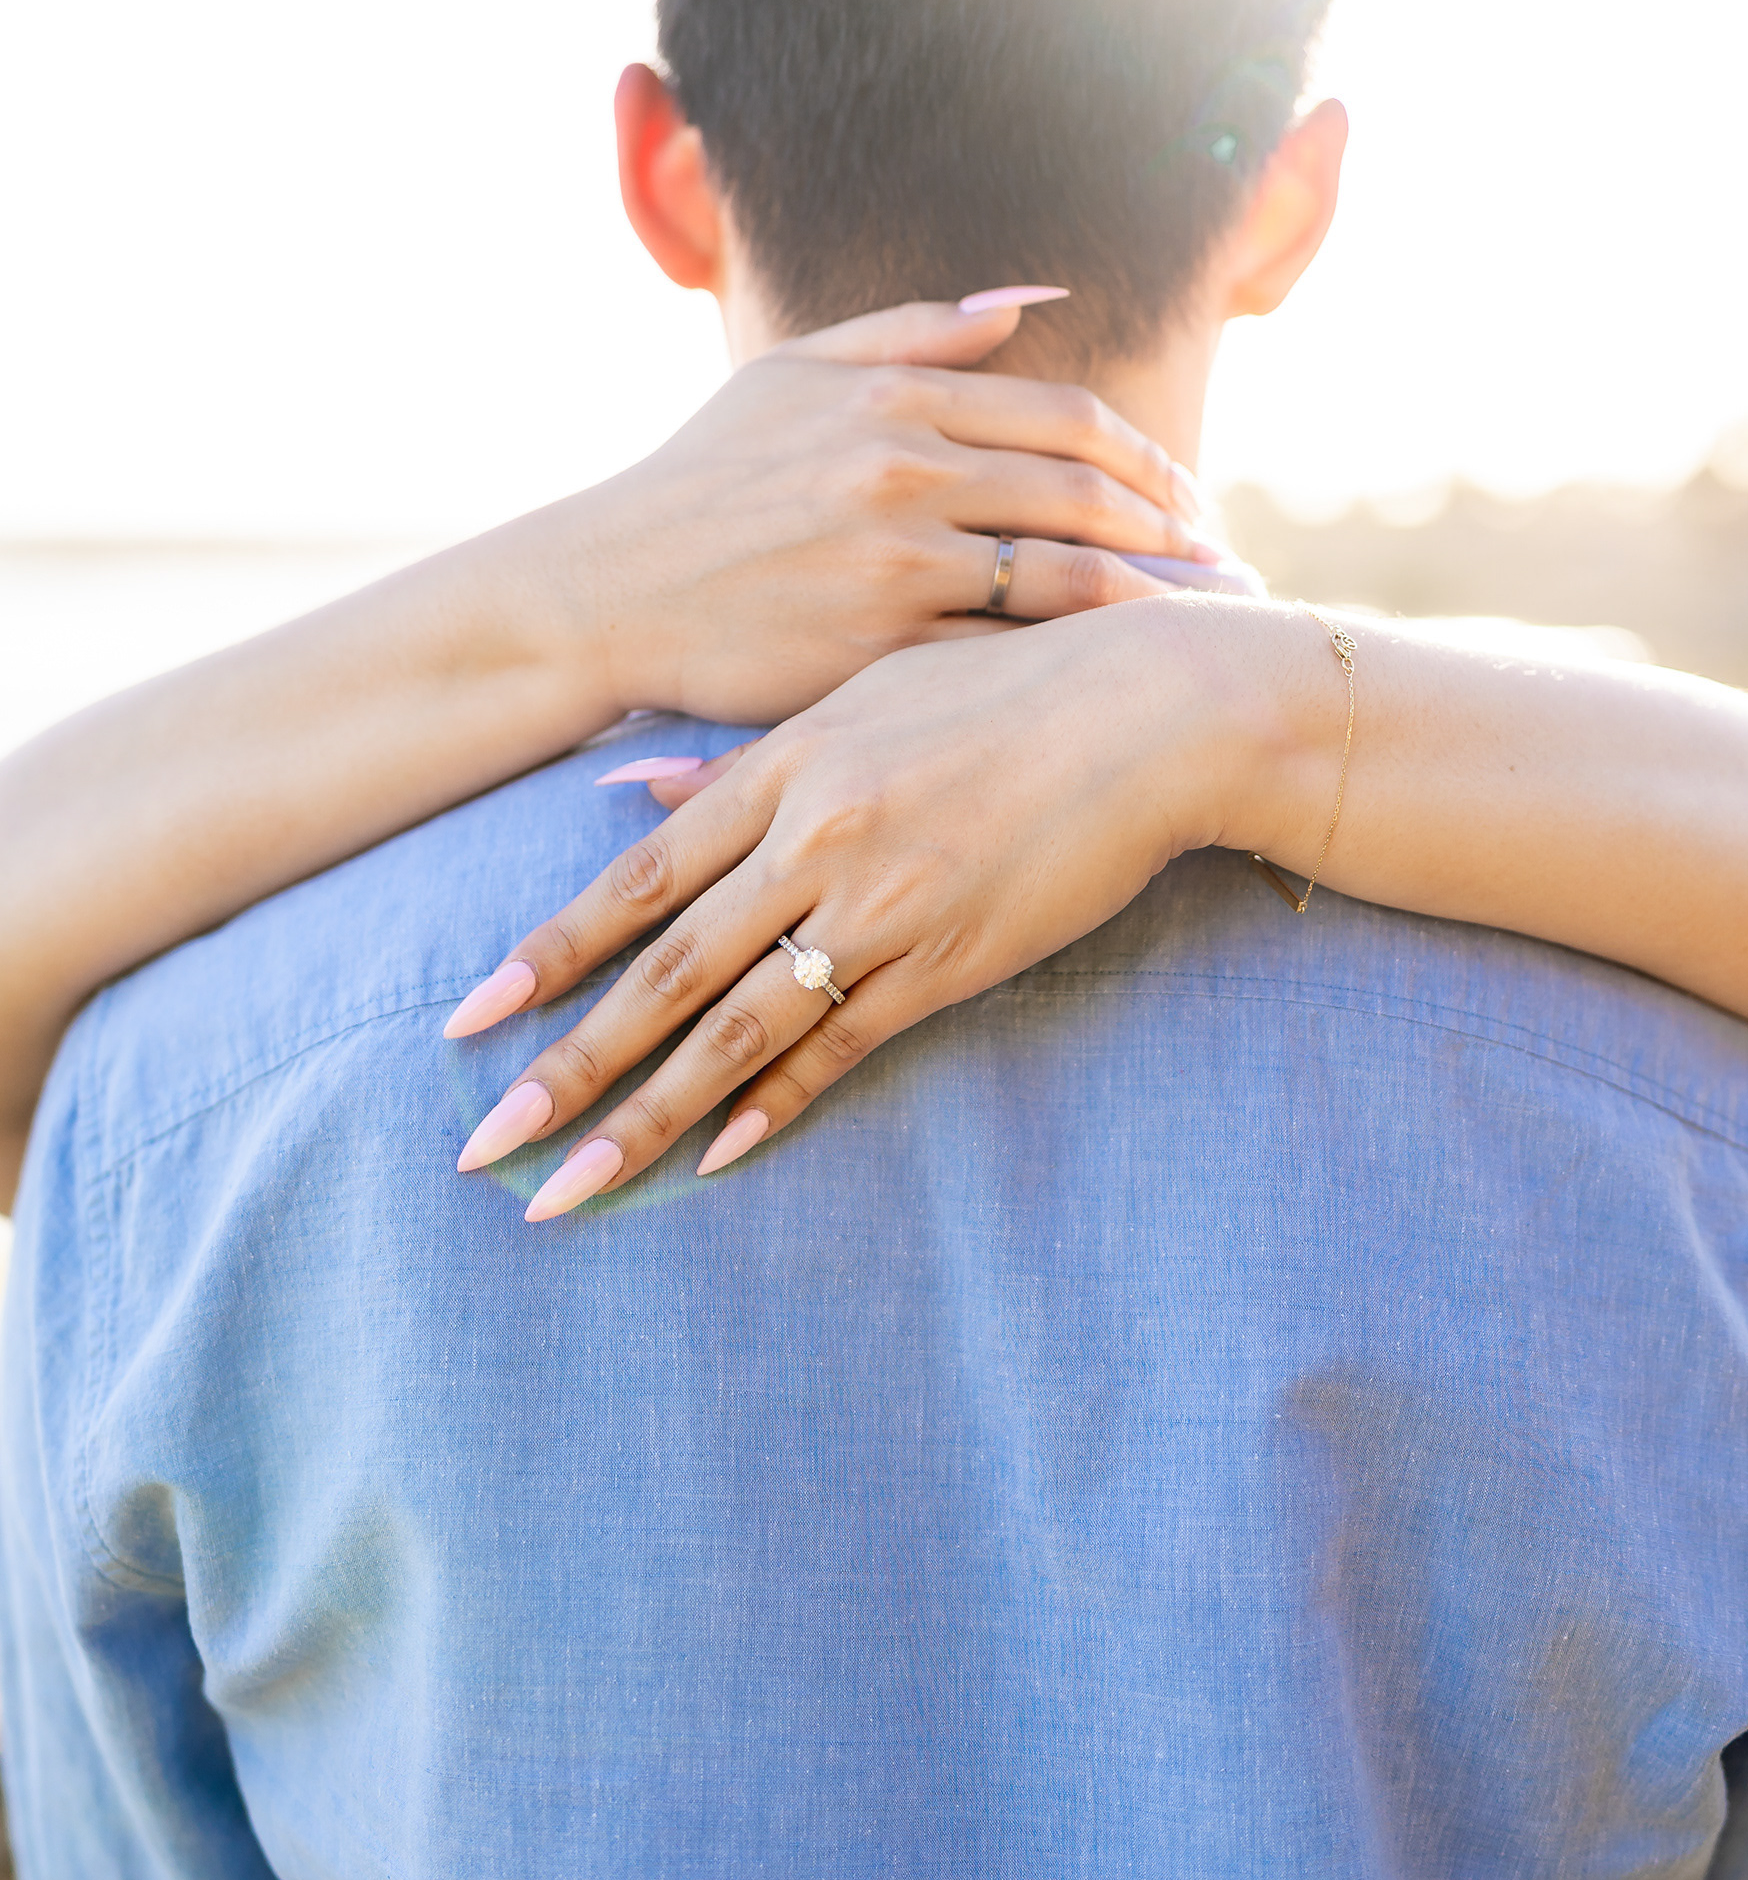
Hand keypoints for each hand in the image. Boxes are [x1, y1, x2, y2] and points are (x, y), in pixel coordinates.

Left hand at [449, 598, 1336, 1213]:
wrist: (1148, 710)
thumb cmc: (1004, 689)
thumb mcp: (860, 696)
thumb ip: (741, 760)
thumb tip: (626, 791)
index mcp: (783, 767)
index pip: (636, 881)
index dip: (546, 955)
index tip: (466, 1021)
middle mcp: (814, 839)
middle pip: (662, 972)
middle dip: (563, 1067)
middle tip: (478, 1145)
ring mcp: (881, 905)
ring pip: (734, 1030)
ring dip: (641, 1119)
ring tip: (564, 1190)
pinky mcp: (950, 960)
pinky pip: (841, 1046)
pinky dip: (772, 1105)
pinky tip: (711, 1160)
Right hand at [540, 293, 1212, 725]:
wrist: (605, 590)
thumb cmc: (698, 482)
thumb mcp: (790, 377)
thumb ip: (912, 332)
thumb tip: (1032, 300)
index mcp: (894, 402)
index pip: (1069, 421)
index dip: (1149, 461)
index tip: (1188, 498)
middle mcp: (903, 473)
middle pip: (1088, 495)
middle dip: (1173, 530)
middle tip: (1221, 561)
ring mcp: (892, 565)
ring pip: (1065, 578)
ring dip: (1150, 599)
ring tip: (1198, 622)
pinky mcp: (875, 649)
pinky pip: (1005, 657)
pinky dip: (1073, 666)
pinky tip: (1116, 682)